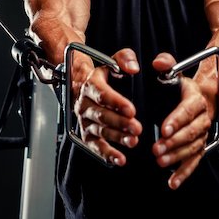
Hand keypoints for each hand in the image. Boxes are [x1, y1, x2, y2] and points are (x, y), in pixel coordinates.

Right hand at [74, 48, 142, 165]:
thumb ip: (125, 59)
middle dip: (120, 123)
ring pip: (100, 131)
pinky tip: (120, 159)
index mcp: (91, 85)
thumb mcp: (113, 61)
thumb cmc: (103, 75)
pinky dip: (107, 154)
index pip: (102, 94)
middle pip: (101, 115)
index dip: (116, 103)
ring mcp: (84, 121)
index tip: (131, 110)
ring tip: (133, 141)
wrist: (81, 85)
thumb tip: (133, 67)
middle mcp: (85, 104)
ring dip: (117, 138)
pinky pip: (95, 146)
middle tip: (137, 128)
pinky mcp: (86, 134)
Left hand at [151, 53, 213, 189]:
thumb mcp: (175, 72)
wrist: (202, 97)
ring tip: (161, 161)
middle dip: (173, 142)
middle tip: (157, 148)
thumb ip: (166, 64)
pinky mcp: (199, 147)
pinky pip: (194, 161)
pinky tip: (173, 182)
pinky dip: (184, 173)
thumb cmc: (183, 87)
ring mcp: (202, 134)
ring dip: (177, 156)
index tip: (164, 128)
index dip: (176, 120)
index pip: (187, 110)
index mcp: (195, 99)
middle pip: (190, 132)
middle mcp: (202, 118)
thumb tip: (158, 63)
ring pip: (192, 148)